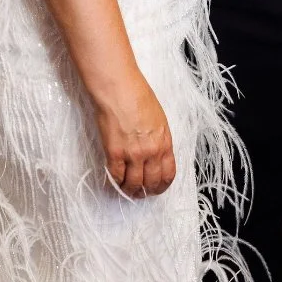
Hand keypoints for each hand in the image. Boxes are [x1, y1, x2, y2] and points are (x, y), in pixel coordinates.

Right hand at [95, 76, 175, 197]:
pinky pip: (116, 176)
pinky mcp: (115, 153)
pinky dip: (114, 183)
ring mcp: (133, 154)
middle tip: (140, 193)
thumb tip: (155, 155)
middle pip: (151, 183)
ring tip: (126, 190)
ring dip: (129, 191)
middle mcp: (151, 152)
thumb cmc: (138, 96)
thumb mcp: (159, 118)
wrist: (119, 88)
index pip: (168, 174)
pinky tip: (113, 182)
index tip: (156, 188)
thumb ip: (159, 139)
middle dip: (146, 191)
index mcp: (165, 142)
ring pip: (133, 184)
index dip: (162, 186)